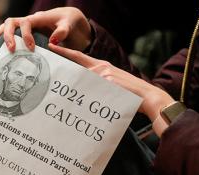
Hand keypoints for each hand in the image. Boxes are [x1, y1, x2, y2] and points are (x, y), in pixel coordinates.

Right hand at [0, 7, 91, 52]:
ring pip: (5, 27)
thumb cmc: (69, 22)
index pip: (26, 23)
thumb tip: (52, 40)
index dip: (26, 35)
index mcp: (38, 18)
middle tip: (11, 50)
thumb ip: (62, 31)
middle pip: (11, 22)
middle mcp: (28, 21)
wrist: (68, 21)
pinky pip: (8, 35)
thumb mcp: (69, 24)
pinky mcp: (21, 35)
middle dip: (8, 35)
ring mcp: (23, 28)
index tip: (31, 48)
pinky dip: (0, 41)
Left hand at [48, 43, 173, 136]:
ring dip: (78, 92)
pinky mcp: (108, 82)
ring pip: (83, 81)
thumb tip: (78, 89)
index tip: (52, 46)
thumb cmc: (127, 94)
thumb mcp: (109, 84)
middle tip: (55, 82)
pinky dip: (88, 97)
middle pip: (77, 71)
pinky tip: (89, 103)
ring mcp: (104, 74)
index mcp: (101, 66)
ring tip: (74, 101)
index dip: (65, 51)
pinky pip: (92, 90)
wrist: (147, 97)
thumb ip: (95, 82)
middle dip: (67, 77)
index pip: (79, 57)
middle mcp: (101, 67)